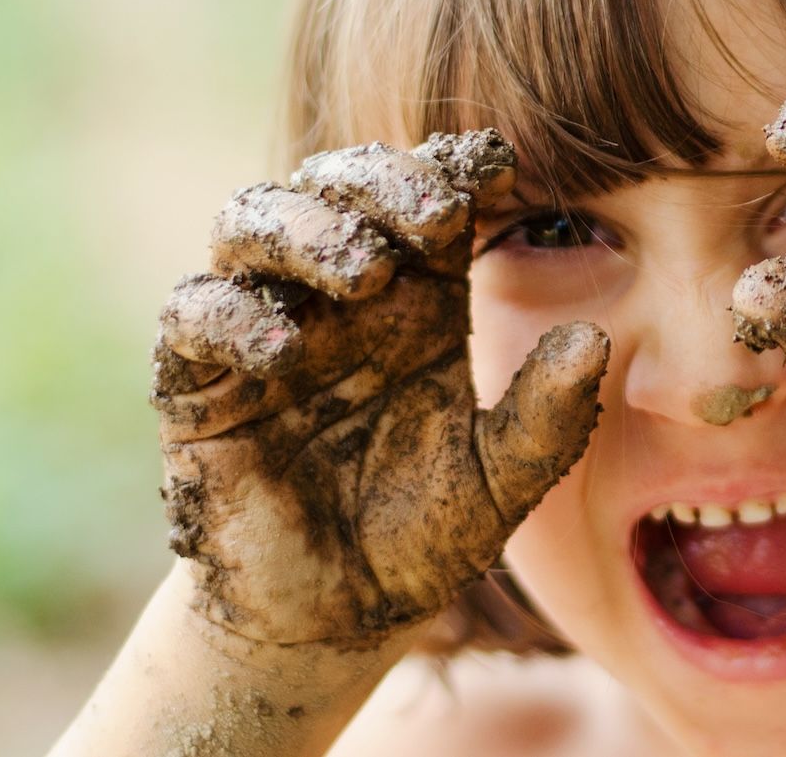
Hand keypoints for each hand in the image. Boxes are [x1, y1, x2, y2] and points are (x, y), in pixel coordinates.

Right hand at [150, 131, 607, 646]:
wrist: (337, 619)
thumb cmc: (425, 534)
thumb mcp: (503, 479)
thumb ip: (547, 414)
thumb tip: (593, 339)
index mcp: (418, 296)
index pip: (426, 195)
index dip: (455, 168)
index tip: (498, 170)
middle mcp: (338, 295)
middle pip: (336, 183)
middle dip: (380, 181)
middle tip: (434, 214)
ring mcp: (264, 327)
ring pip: (252, 220)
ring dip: (305, 228)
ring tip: (363, 270)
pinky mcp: (199, 382)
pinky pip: (192, 312)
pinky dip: (230, 314)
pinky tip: (283, 350)